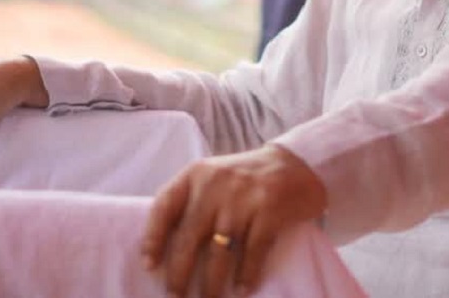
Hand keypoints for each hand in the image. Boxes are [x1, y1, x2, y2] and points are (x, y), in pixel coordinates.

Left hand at [141, 144, 327, 297]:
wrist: (298, 164)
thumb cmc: (248, 178)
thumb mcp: (215, 177)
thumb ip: (193, 201)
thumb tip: (168, 246)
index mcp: (196, 174)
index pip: (165, 206)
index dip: (153, 238)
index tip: (149, 265)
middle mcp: (216, 184)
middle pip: (190, 236)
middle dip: (180, 272)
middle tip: (175, 296)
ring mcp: (243, 197)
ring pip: (219, 250)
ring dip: (212, 282)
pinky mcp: (269, 210)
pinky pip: (253, 251)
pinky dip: (247, 274)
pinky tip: (243, 289)